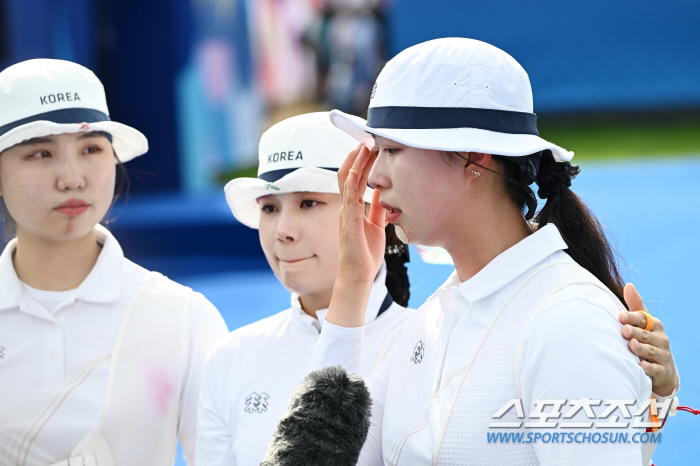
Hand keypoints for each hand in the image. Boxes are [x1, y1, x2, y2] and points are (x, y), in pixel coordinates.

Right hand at [336, 143, 385, 284]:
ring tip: (362, 147)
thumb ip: (378, 208)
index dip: (363, 162)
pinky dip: (350, 184)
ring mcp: (346, 214)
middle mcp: (347, 207)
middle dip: (358, 157)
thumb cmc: (366, 253)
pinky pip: (348, 199)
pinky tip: (353, 171)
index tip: (371, 145)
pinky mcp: (349, 223)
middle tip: (367, 138)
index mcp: (354, 208)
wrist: (358, 275)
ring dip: (354, 164)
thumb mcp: (377, 225)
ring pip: (347, 182)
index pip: (357, 179)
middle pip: (350, 175)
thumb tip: (383, 192)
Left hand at [620, 283, 679, 396]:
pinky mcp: (663, 370)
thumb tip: (629, 285)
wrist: (663, 368)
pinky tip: (641, 366)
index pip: (643, 319)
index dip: (632, 317)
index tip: (620, 316)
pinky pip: (656, 368)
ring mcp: (663, 355)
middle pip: (646, 335)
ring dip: (641, 348)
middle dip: (635, 332)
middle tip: (624, 331)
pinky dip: (649, 367)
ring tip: (631, 346)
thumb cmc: (647, 339)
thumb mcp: (642, 322)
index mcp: (654, 325)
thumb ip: (635, 305)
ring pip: (651, 351)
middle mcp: (660, 339)